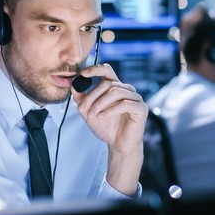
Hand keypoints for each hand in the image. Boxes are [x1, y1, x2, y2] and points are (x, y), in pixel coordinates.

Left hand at [72, 64, 147, 195]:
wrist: (118, 145)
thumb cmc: (107, 128)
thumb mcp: (89, 111)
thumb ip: (82, 98)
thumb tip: (73, 84)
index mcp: (116, 87)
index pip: (107, 70)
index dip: (95, 69)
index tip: (83, 73)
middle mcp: (127, 90)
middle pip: (108, 83)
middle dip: (92, 96)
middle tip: (83, 109)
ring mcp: (136, 98)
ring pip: (115, 92)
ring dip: (100, 103)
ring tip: (92, 115)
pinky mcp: (141, 108)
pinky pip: (124, 104)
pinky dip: (110, 110)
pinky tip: (102, 117)